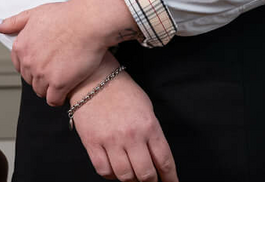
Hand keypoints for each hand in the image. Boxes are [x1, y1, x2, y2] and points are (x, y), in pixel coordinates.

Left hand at [0, 0, 139, 105]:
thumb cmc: (67, 15)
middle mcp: (28, 62)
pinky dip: (59, 97)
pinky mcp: (59, 84)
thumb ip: (13, 22)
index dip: (33, 64)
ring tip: (64, 76)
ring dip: (50, 87)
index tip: (44, 61)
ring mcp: (43, 74)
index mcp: (21, 46)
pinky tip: (67, 87)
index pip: (19, 66)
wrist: (89, 21)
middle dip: (41, 76)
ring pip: (41, 91)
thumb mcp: (36, 13)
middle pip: (30, 79)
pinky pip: (53, 99)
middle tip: (57, 67)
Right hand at [69, 55, 177, 181]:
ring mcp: (111, 141)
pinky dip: (111, 175)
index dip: (170, 178)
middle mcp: (131, 136)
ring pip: (125, 176)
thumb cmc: (122, 92)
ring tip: (135, 179)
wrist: (93, 79)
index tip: (172, 185)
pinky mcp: (92, 143)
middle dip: (151, 184)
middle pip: (146, 174)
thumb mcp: (146, 108)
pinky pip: (104, 171)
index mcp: (149, 126)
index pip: (164, 161)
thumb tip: (157, 160)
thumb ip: (152, 134)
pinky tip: (116, 171)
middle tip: (152, 185)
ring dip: (132, 182)